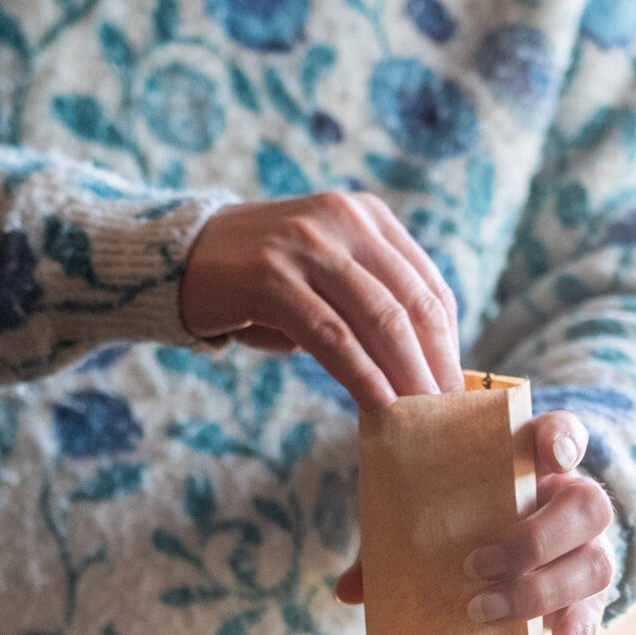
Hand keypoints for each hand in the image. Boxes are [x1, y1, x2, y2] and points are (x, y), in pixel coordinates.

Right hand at [180, 192, 461, 409]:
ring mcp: (306, 244)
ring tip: (423, 418)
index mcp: (366, 216)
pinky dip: (362, 375)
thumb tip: (421, 369)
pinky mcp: (272, 277)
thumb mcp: (323, 274)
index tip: (457, 388)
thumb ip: (368, 303)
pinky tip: (379, 406)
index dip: (449, 342)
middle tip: (448, 413)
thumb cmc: (259, 280)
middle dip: (435, 365)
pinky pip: (332, 336)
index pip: (429, 285)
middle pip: (411, 304)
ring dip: (407, 376)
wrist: (178, 256)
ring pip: (379, 320)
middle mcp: (343, 220)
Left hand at [334, 410, 615, 634]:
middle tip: (473, 565)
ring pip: (595, 568)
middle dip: (534, 538)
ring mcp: (586, 558)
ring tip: (480, 614)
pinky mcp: (585, 609)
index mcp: (535, 468)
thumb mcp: (425, 523)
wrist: (489, 570)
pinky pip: (586, 634)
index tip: (552, 454)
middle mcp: (573, 508)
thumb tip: (347, 590)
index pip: (564, 434)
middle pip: (589, 507)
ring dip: (538, 593)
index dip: (564, 439)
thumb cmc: (458, 531)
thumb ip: (392, 543)